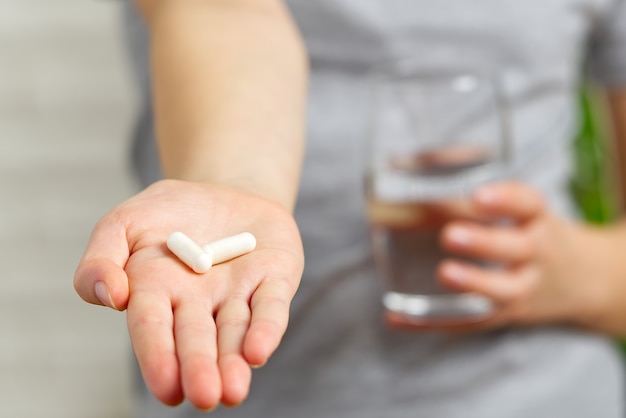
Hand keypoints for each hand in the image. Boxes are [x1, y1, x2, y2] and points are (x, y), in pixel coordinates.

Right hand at [74, 179, 303, 409]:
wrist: (223, 191)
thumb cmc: (169, 213)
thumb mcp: (123, 223)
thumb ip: (101, 259)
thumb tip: (112, 295)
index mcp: (155, 292)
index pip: (153, 328)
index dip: (158, 358)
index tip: (168, 389)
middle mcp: (198, 302)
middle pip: (197, 339)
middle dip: (200, 368)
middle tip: (205, 397)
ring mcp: (237, 293)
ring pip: (235, 332)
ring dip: (234, 361)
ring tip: (233, 391)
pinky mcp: (273, 279)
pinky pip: (271, 305)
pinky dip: (266, 327)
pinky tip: (259, 352)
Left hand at [387, 182, 625, 333]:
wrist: (584, 283)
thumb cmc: (535, 236)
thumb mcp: (528, 215)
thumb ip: (486, 201)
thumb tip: (412, 173)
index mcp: (538, 222)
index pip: (530, 205)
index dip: (506, 199)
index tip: (479, 195)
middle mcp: (537, 255)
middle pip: (517, 249)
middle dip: (484, 243)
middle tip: (450, 235)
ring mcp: (525, 289)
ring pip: (502, 291)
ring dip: (472, 284)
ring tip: (444, 273)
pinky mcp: (506, 315)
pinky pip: (471, 323)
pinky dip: (435, 322)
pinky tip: (398, 318)